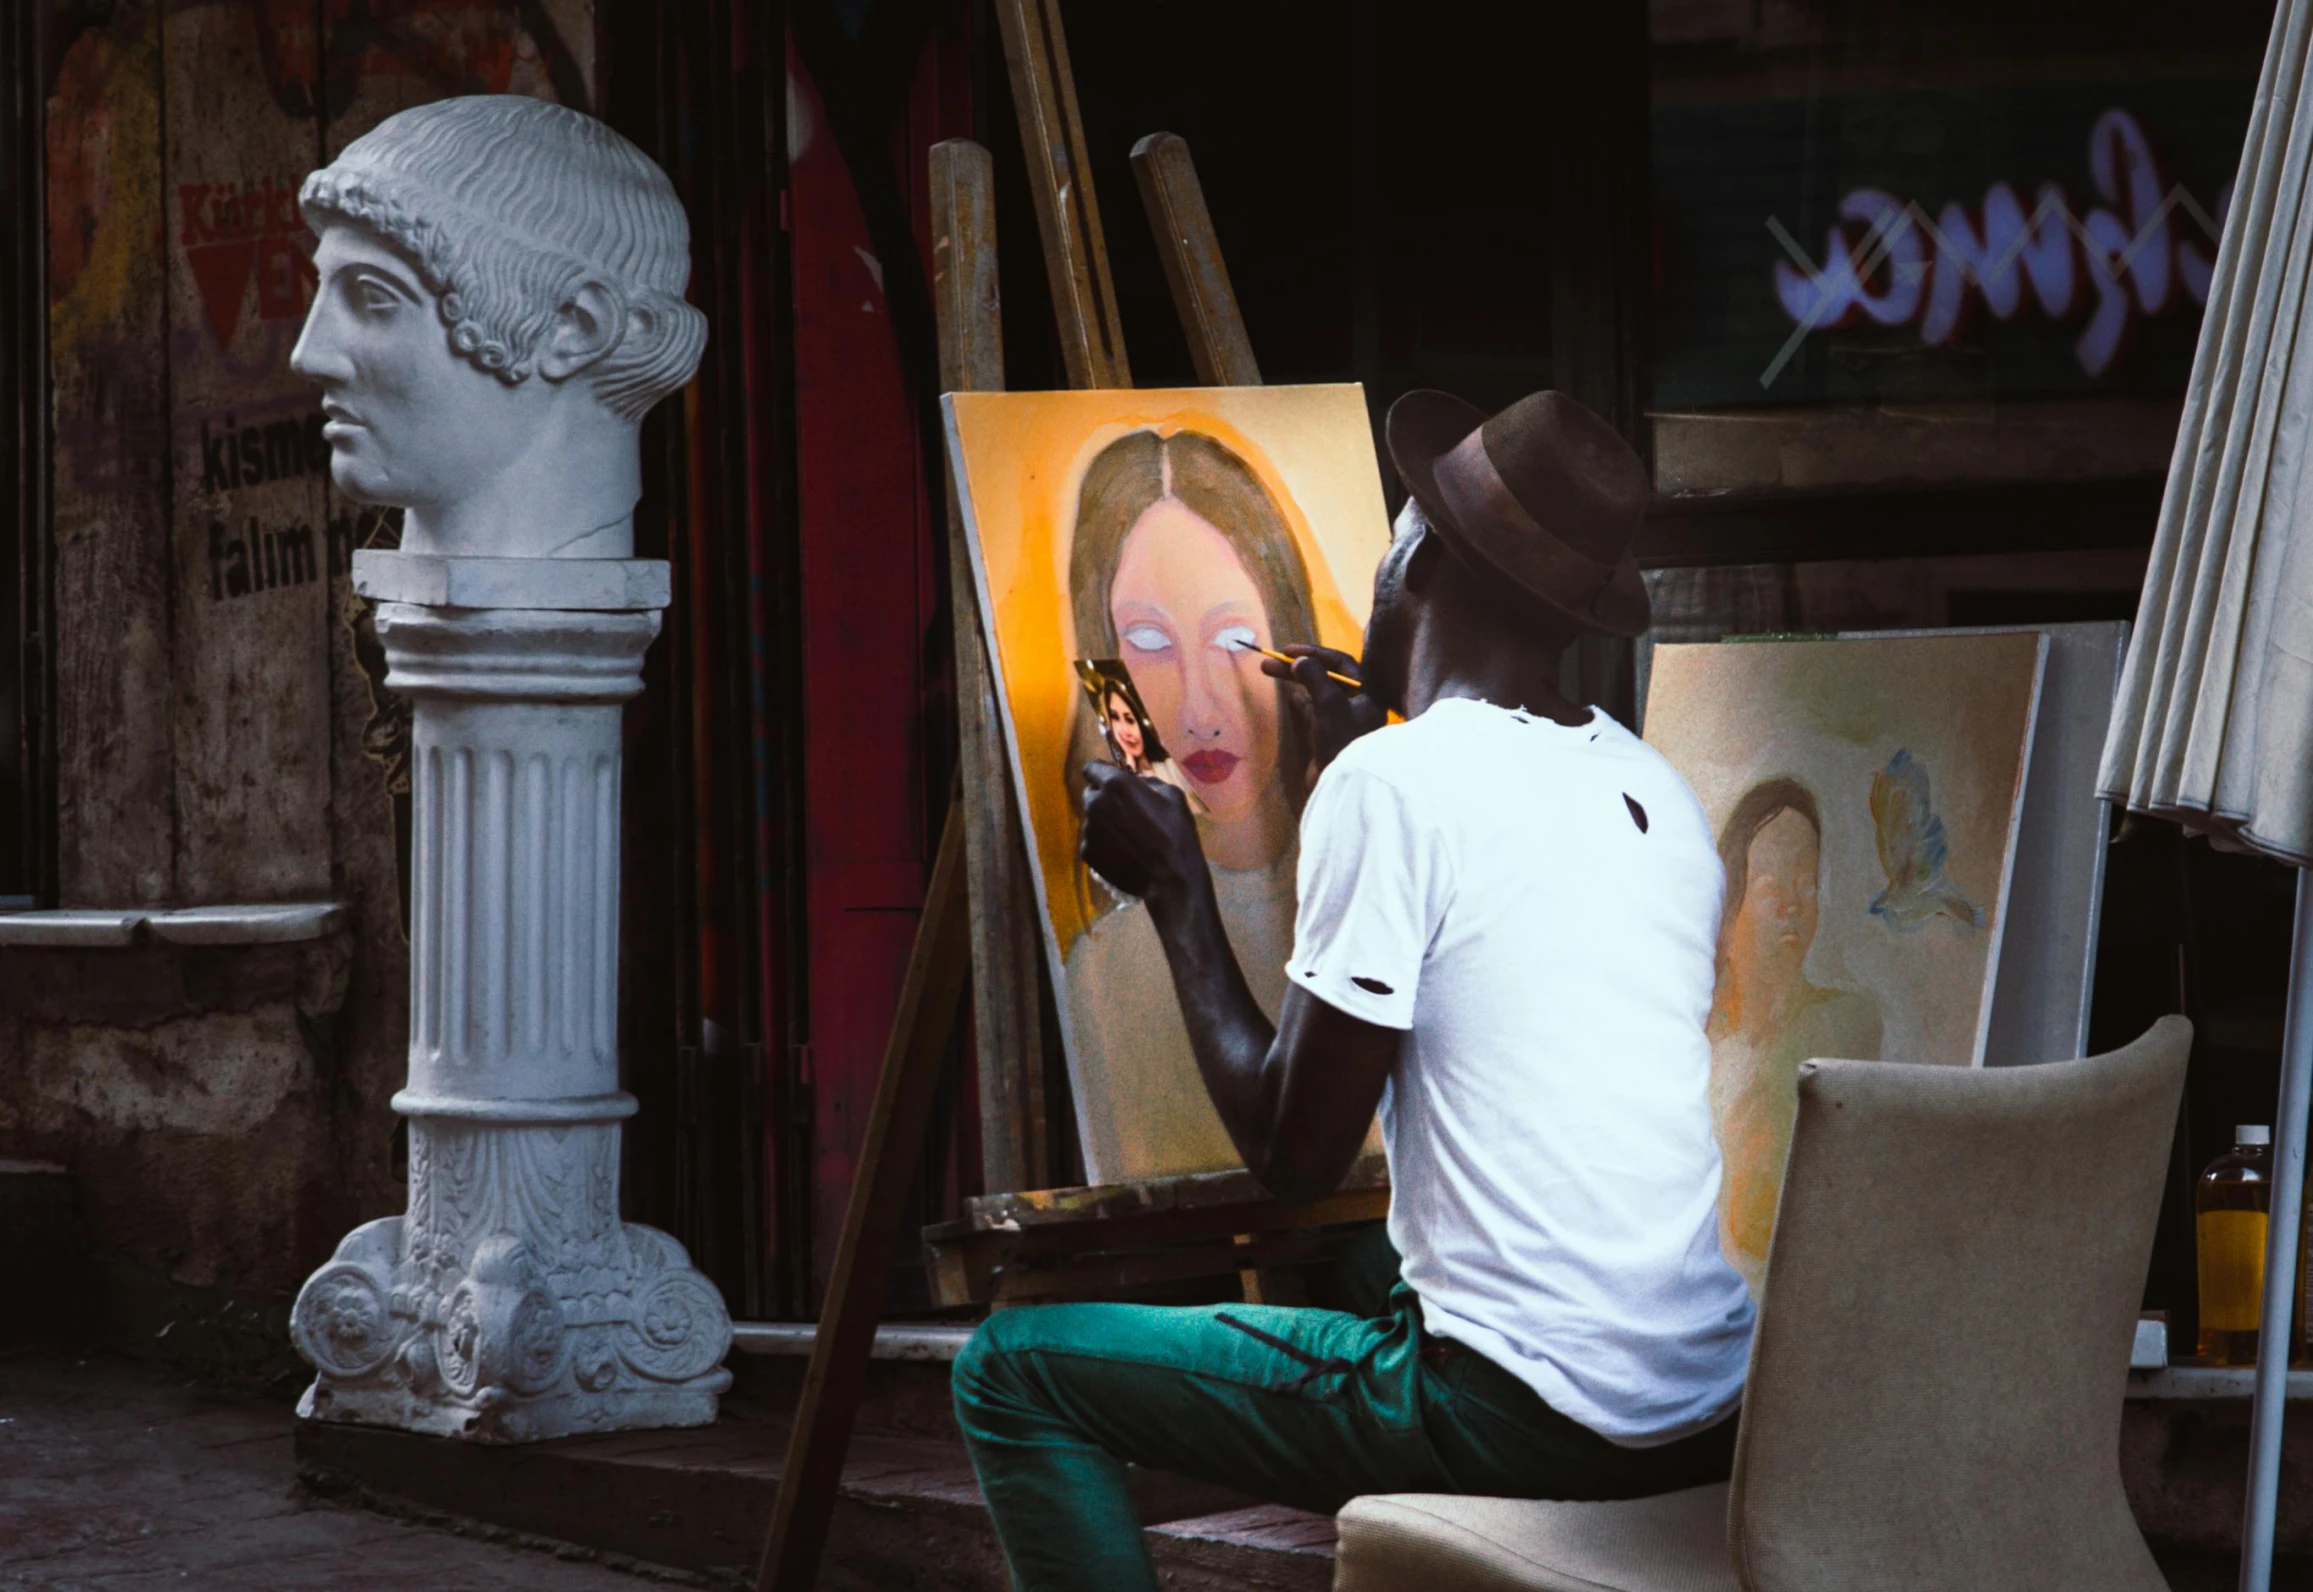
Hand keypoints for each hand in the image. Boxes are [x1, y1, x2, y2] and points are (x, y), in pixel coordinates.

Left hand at [1081, 760, 1205, 905]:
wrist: (1170, 877)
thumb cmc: (1176, 832)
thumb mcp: (1172, 795)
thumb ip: (1148, 782)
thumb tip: (1136, 782)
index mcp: (1115, 785)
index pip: (1091, 768)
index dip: (1102, 773)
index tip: (1113, 781)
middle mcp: (1095, 803)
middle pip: (1091, 794)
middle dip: (1104, 798)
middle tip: (1125, 810)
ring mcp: (1088, 830)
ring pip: (1092, 818)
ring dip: (1105, 821)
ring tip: (1127, 836)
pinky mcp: (1087, 852)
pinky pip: (1092, 840)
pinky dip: (1103, 843)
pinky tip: (1122, 851)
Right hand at [1262, 644, 1387, 773]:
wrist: (1343, 785)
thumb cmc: (1341, 740)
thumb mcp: (1329, 704)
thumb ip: (1315, 678)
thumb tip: (1300, 660)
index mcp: (1366, 692)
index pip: (1341, 662)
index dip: (1314, 653)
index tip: (1288, 651)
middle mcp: (1358, 703)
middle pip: (1326, 676)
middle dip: (1298, 667)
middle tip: (1270, 661)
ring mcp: (1343, 720)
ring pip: (1318, 692)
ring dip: (1297, 681)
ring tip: (1272, 672)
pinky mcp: (1330, 736)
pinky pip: (1315, 711)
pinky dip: (1302, 702)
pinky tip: (1290, 697)